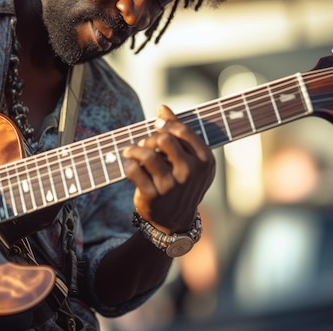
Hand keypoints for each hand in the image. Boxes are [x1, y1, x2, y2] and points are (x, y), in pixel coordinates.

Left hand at [122, 105, 214, 233]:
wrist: (175, 220)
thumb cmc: (182, 183)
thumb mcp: (191, 160)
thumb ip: (180, 133)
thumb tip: (162, 108)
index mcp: (204, 161)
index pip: (181, 130)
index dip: (165, 125)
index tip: (157, 127)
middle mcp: (189, 172)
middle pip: (162, 139)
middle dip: (150, 138)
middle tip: (144, 144)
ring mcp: (171, 185)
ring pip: (146, 153)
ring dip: (134, 149)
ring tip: (130, 151)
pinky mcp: (152, 195)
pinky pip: (133, 170)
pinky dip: (128, 164)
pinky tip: (129, 165)